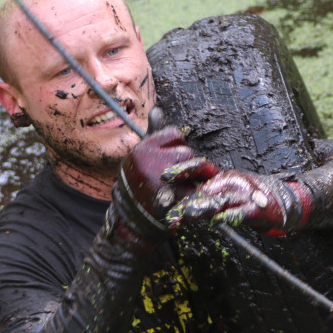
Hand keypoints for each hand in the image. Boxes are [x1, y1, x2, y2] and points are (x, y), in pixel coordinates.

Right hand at [111, 108, 196, 237]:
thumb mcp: (141, 157)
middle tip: (177, 176)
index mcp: (141, 151)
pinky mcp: (174, 201)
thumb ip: (153, 133)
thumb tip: (157, 110)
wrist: (133, 222)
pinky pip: (198, 189)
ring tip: (180, 188)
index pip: (174, 134)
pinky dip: (199, 194)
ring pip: (193, 168)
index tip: (170, 158)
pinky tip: (191, 197)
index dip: (176, 146)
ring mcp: (162, 184)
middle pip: (186, 152)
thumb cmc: (139, 184)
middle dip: (186, 163)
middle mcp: (150, 165)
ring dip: (192, 178)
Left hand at [164, 164, 312, 236]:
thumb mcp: (224, 195)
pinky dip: (229, 217)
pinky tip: (217, 222)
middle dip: (186, 199)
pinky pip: (240, 213)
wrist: (281, 202)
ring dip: (203, 207)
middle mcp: (230, 184)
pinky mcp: (256, 210)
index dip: (183, 171)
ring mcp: (243, 196)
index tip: (164, 176)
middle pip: (205, 189)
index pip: (200, 169)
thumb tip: (178, 207)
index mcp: (221, 177)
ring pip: (219, 201)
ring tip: (187, 214)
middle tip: (168, 207)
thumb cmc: (247, 199)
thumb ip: (204, 199)